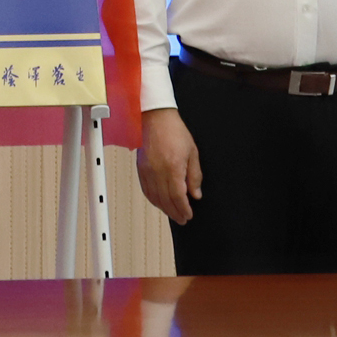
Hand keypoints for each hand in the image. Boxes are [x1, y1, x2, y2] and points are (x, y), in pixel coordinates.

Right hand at [136, 107, 200, 223]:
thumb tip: (196, 194)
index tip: (188, 215)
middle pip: (165, 200)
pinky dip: (153, 199)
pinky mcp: (140, 168)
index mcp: (173, 167)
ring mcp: (147, 170)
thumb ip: (195, 175)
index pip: (178, 196)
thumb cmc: (174, 131)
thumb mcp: (192, 152)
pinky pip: (145, 189)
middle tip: (182, 219)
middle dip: (175, 212)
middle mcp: (158, 171)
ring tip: (172, 214)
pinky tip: (159, 202)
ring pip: (154, 197)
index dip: (183, 208)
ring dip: (164, 208)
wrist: (155, 117)